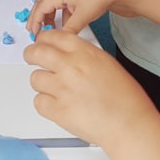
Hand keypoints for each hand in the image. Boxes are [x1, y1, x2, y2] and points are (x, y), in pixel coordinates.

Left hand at [24, 29, 159, 148]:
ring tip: (55, 89)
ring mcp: (62, 88)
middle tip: (32, 59)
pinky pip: (38, 102)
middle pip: (36, 52)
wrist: (129, 124)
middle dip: (31, 55)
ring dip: (42, 83)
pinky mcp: (57, 110)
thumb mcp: (106, 63)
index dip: (43, 39)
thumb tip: (65, 54)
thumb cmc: (125, 98)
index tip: (41, 43)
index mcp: (84, 52)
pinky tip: (58, 105)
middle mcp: (70, 66)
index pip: (52, 36)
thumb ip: (83, 56)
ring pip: (35, 78)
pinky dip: (45, 104)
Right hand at [27, 0, 128, 34]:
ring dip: (50, 14)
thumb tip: (61, 38)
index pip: (40, 6)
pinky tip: (66, 21)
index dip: (35, 21)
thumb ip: (69, 29)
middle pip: (44, 2)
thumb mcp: (83, 16)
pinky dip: (61, 11)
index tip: (33, 32)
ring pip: (53, 1)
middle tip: (34, 29)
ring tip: (50, 27)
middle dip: (38, 16)